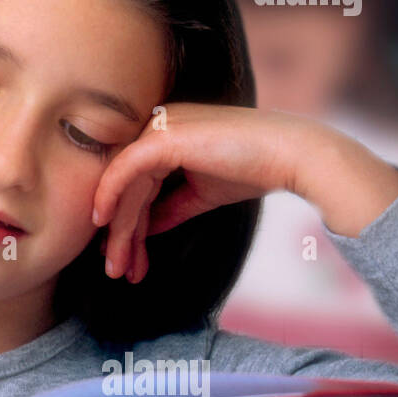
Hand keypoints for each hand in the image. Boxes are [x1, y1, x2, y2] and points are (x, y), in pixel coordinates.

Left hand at [90, 103, 397, 283]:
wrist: (293, 156)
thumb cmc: (254, 169)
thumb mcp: (201, 192)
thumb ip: (169, 207)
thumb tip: (145, 228)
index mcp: (163, 133)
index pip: (134, 182)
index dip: (128, 222)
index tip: (124, 259)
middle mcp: (155, 125)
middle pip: (125, 185)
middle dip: (120, 232)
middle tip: (115, 271)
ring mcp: (158, 127)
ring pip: (123, 184)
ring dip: (120, 230)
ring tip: (118, 268)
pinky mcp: (163, 136)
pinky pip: (125, 170)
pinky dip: (110, 198)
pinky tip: (105, 226)